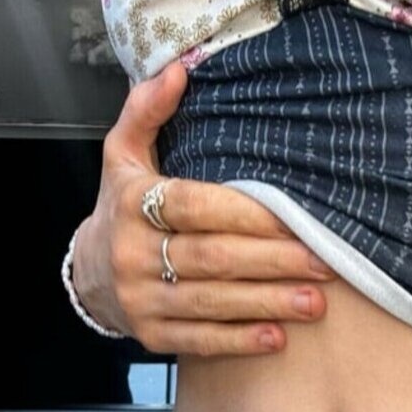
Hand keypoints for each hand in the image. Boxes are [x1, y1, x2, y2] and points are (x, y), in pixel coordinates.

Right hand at [71, 61, 336, 355]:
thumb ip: (146, 111)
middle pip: (211, 257)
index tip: (293, 219)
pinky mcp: (151, 335)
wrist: (88, 275)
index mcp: (132, 203)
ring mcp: (140, 299)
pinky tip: (278, 337)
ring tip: (314, 301)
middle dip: (272, 261)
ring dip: (266, 302)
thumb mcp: (123, 156)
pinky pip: (200, 340)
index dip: (245, 214)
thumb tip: (179, 70)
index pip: (193, 206)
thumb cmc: (122, 208)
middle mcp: (132, 254)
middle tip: (323, 263)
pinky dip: (240, 340)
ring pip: (211, 302)